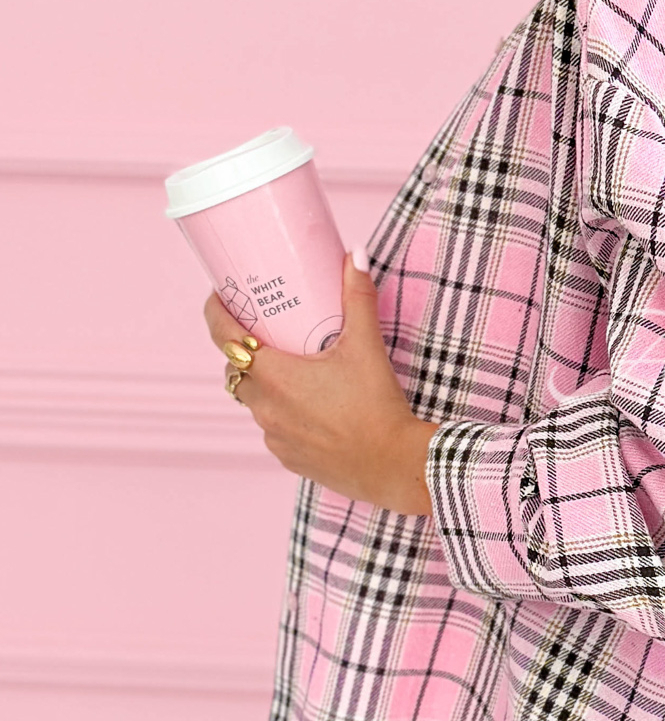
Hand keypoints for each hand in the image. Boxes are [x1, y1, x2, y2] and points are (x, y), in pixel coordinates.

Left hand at [205, 252, 438, 514]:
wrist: (393, 465)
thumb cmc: (376, 406)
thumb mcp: (366, 346)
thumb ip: (358, 299)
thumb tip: (354, 256)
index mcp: (274, 376)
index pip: (224, 338)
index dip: (216, 313)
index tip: (220, 297)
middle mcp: (264, 407)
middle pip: (236, 370)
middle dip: (245, 350)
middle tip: (267, 333)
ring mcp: (273, 436)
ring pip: (254, 401)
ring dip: (265, 384)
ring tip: (293, 371)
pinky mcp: (287, 458)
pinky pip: (273, 429)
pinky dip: (282, 414)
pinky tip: (310, 409)